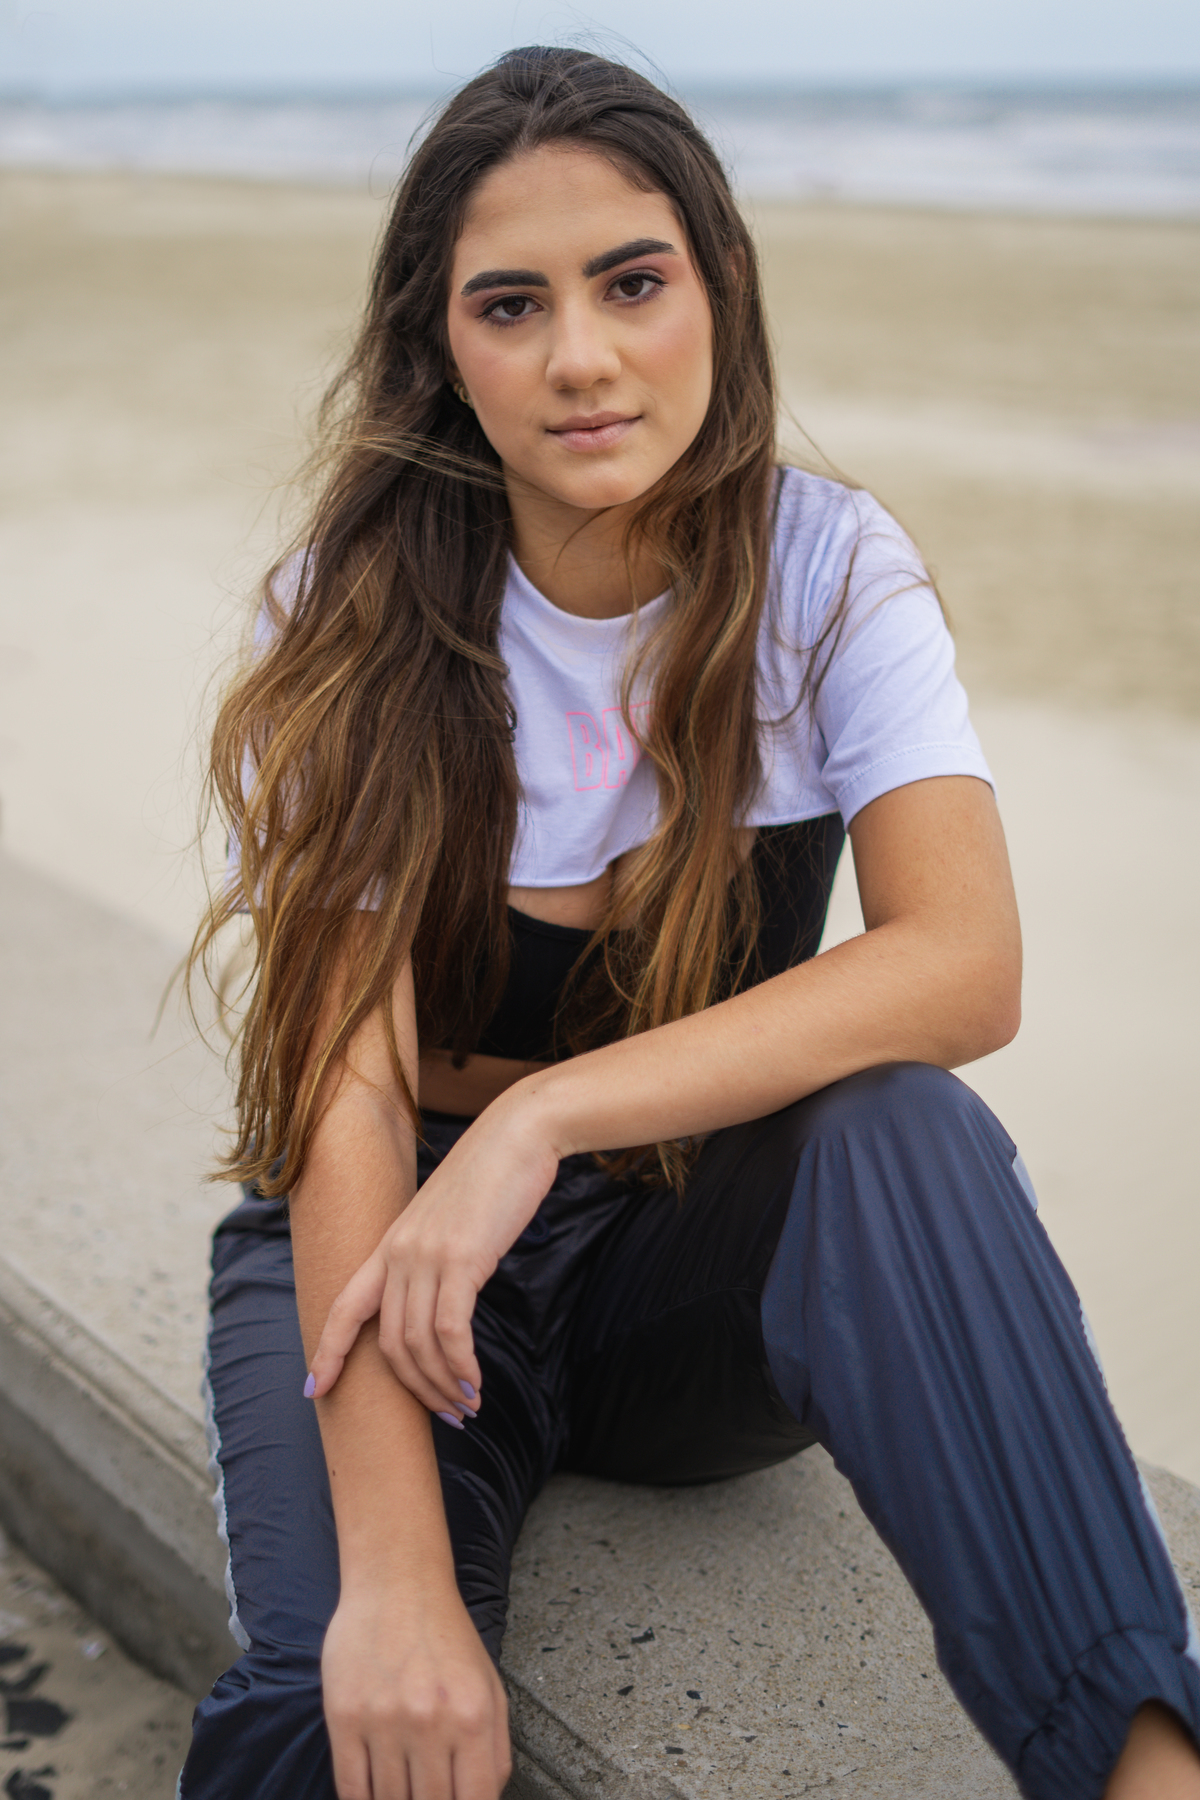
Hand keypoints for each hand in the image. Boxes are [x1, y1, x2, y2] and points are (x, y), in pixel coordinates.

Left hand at [307, 1086, 559, 1416]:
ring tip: (468, 1405)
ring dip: (443, 1386)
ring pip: (419, 1343)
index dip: (327, 1351)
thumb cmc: (492, 1176)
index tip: (314, 1390)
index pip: (344, 1305)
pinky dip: (462, 1366)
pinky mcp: (462, 1259)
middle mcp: (398, 1252)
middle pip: (389, 1342)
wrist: (518, 1134)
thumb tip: (442, 1290)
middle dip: (416, 1389)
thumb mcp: (448, 1217)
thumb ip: (434, 1252)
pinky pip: (451, 1330)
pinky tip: (476, 1383)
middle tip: (447, 1414)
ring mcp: (426, 1255)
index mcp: (389, 1242)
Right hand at [322, 1578, 510, 1799]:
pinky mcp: (345, 1716)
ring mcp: (385, 1720)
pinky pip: (351, 1787)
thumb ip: (494, 1750)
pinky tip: (371, 1793)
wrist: (396, 1583)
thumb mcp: (489, 1686)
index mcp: (473, 1716)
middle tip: (424, 1795)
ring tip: (402, 1790)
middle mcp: (430, 1722)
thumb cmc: (446, 1636)